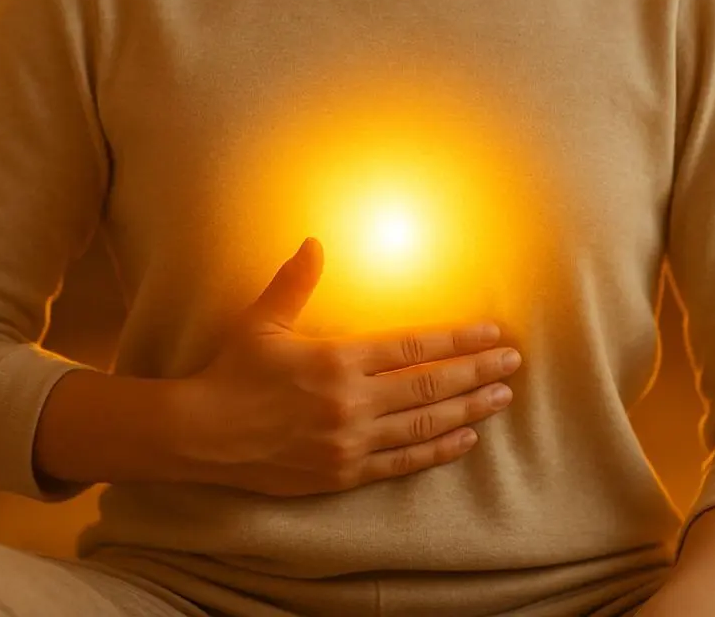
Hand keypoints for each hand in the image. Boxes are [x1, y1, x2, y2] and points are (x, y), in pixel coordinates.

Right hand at [171, 237, 521, 496]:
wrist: (200, 436)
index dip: (457, 339)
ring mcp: (351, 442)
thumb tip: (314, 242)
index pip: (413, 347)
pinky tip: (465, 440)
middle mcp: (352, 402)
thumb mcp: (261, 322)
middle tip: (513, 362)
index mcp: (338, 360)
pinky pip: (401, 463)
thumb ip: (294, 282)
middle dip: (477, 371)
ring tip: (502, 397)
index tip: (491, 333)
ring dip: (468, 410)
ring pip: (424, 425)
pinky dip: (437, 451)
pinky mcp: (343, 473)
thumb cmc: (232, 372)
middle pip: (430, 386)